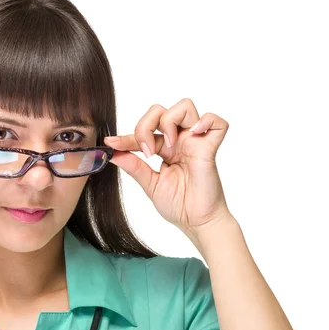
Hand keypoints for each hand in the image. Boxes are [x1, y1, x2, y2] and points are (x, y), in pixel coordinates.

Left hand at [104, 98, 232, 236]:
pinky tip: (194, 134)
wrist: (196, 222)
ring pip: (185, 106)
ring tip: (168, 146)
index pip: (143, 132)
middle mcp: (180, 141)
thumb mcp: (150, 184)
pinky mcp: (210, 148)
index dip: (125, 137)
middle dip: (146, 125)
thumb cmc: (178, 205)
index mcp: (165, 148)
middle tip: (147, 151)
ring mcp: (195, 142)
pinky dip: (206, 121)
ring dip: (169, 121)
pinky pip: (217, 122)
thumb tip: (112, 153)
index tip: (111, 144)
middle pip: (160, 110)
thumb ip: (134, 167)